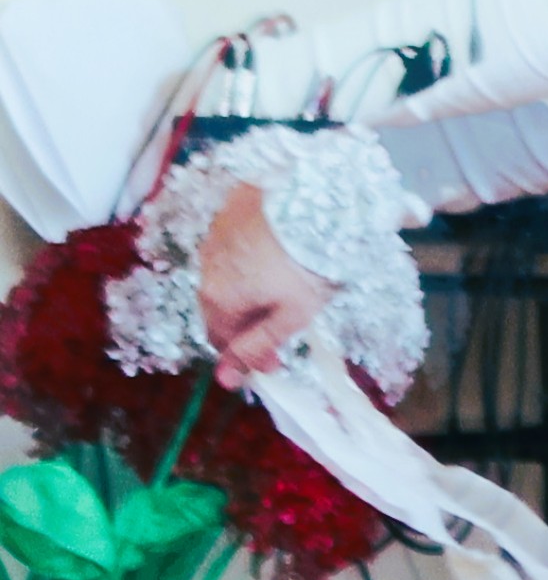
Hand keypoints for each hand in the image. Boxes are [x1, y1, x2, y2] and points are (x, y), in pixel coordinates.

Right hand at [190, 183, 327, 384]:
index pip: (220, 340)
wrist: (308, 199)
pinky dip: (251, 264)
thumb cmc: (305, 262)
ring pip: (227, 280)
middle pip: (222, 310)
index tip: (275, 362)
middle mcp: (207, 270)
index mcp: (218, 299)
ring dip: (250, 293)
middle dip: (249, 324)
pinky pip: (234, 252)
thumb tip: (226, 380)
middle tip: (285, 326)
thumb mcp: (291, 315)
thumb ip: (258, 346)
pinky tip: (278, 261)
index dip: (246, 356)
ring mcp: (214, 241)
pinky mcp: (228, 219)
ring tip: (287, 290)